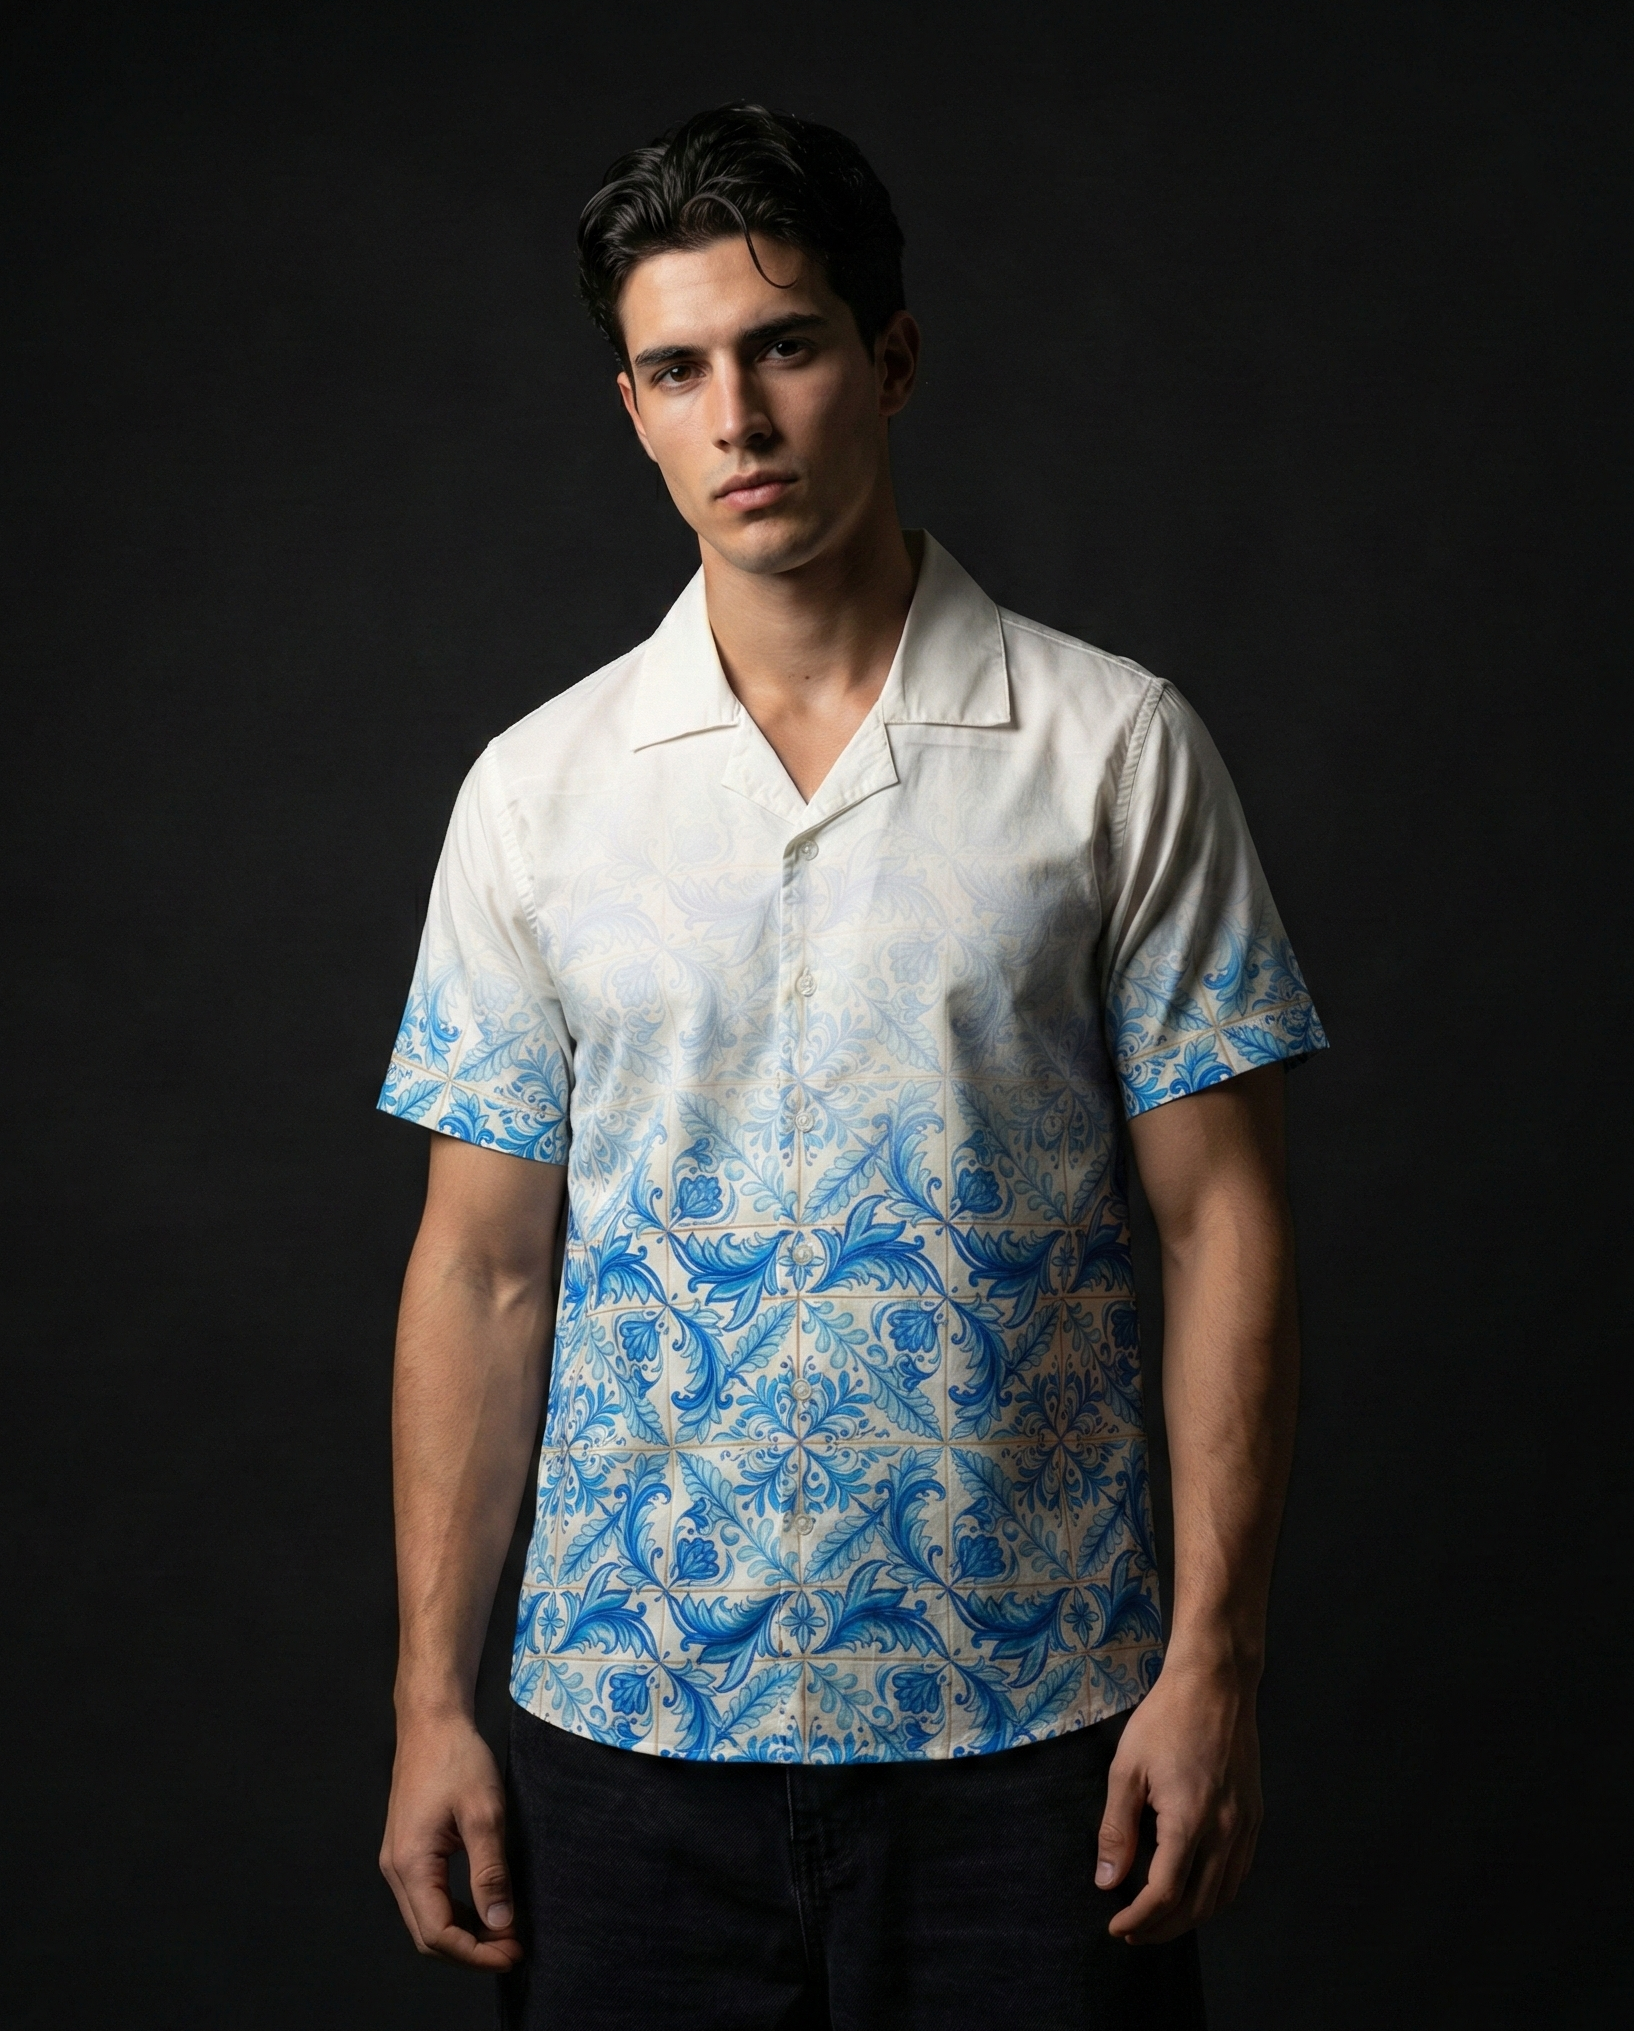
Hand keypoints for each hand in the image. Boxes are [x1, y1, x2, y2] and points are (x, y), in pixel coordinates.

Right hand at [380, 1712, 523, 1970]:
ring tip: (504, 1932)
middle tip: (512, 1949)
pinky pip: (427, 1898)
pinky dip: (455, 1913)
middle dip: (470, 1951)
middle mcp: (395, 1870)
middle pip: (427, 1936)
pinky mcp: (407, 1851)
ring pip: (426, 1919)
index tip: (513, 1952)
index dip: (477, 1953)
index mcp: (410, 1863)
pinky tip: (484, 1908)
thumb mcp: (483, 1813)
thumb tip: (500, 1923)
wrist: (431, 1722)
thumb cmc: (456, 1758)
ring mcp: (398, 1861)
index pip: (438, 1933)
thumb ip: (490, 1871)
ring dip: (463, 1934)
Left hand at [1095, 1659, 1262, 1944]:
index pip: (1165, 1894)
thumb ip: (1116, 1830)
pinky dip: (1216, 1894)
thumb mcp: (1127, 1769)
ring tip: (1159, 1919)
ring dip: (1191, 1917)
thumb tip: (1107, 1882)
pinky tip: (1193, 1890)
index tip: (1116, 1927)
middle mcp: (1226, 1831)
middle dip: (1163, 1928)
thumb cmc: (1165, 1720)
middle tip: (1133, 1933)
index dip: (1139, 1918)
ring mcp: (1246, 1826)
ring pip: (1224, 1896)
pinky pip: (1239, 1873)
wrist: (1216, 1685)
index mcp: (1190, 1821)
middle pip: (1198, 1906)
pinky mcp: (1255, 1817)